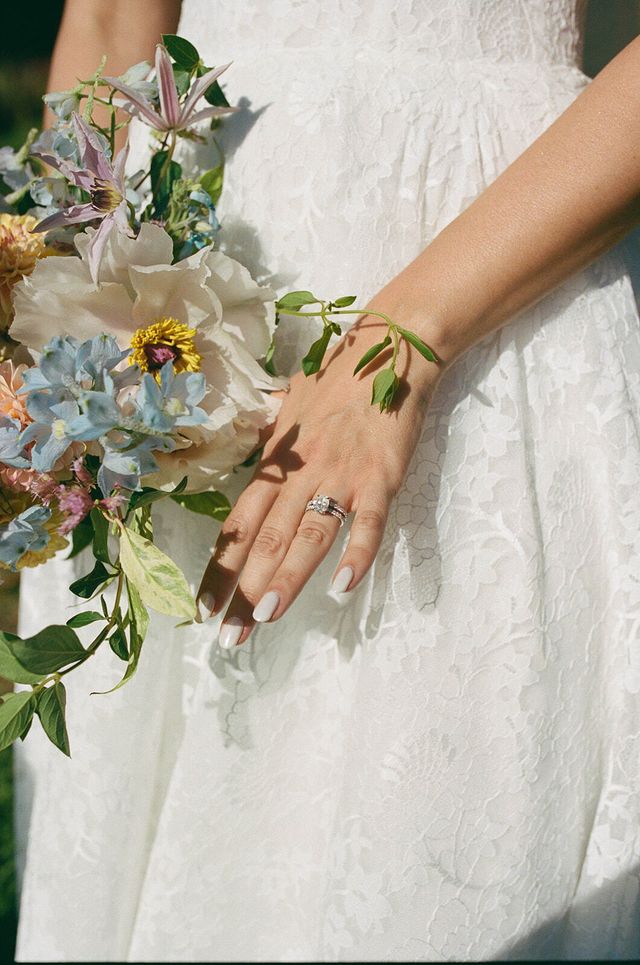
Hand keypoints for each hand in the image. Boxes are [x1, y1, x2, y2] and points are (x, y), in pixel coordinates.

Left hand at [196, 308, 443, 648]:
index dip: (221, 568)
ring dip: (286, 578)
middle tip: (229, 637)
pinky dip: (355, 555)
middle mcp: (301, 474)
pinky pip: (367, 522)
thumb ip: (271, 441)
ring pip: (307, 535)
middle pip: (266, 540)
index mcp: (277, 462)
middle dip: (245, 591)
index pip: (240, 523)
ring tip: (265, 618)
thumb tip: (251, 455)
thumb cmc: (338, 380)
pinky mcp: (380, 478)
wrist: (390, 350)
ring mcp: (341, 477)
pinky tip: (341, 589)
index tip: (203, 608)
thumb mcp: (290, 407)